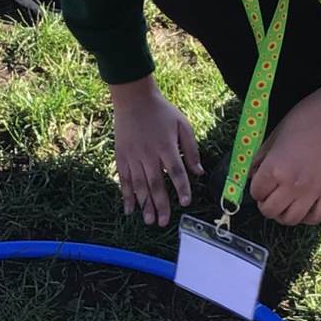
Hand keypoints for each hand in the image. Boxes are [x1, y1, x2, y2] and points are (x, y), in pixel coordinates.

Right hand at [110, 77, 202, 226]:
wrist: (133, 98)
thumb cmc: (161, 111)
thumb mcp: (182, 125)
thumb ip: (191, 149)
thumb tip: (198, 172)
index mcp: (166, 146)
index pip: (175, 171)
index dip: (181, 188)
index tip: (185, 202)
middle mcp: (148, 154)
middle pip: (155, 183)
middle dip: (160, 204)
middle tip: (164, 222)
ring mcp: (133, 157)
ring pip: (139, 185)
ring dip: (144, 204)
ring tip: (149, 221)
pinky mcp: (121, 157)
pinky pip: (124, 180)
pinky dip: (126, 195)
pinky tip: (130, 209)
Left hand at [248, 87, 320, 225]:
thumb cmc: (304, 120)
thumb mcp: (274, 135)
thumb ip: (260, 158)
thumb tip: (250, 175)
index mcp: (275, 168)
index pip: (256, 192)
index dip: (256, 188)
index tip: (261, 184)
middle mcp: (293, 184)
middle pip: (270, 211)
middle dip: (266, 204)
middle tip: (271, 196)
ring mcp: (314, 191)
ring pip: (291, 219)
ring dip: (284, 214)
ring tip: (286, 203)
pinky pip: (316, 218)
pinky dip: (307, 217)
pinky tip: (304, 206)